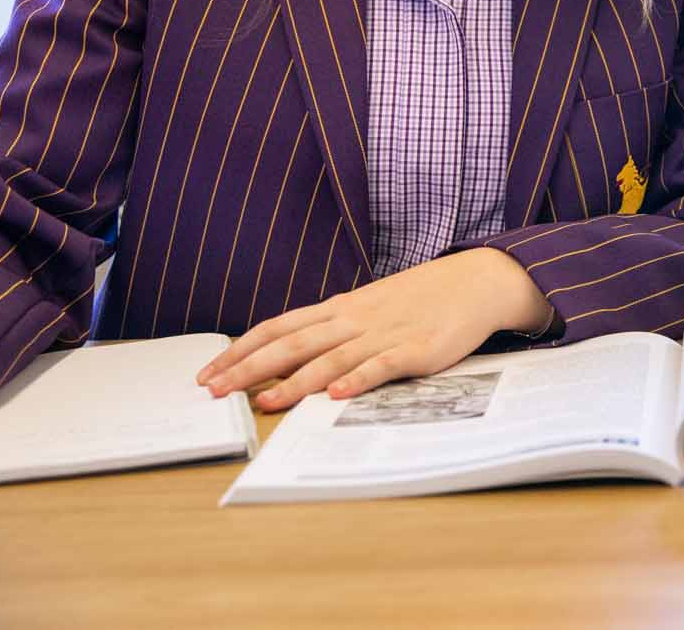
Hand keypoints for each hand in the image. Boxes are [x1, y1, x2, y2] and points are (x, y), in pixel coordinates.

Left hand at [197, 248, 553, 410]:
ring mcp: (384, 334)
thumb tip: (292, 355)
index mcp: (340, 309)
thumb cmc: (420, 299)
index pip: (278, 327)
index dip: (241, 349)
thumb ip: (335, 329)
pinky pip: (382, 366)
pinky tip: (336, 395)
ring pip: (330, 359)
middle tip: (215, 392)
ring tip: (265, 402)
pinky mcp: (417, 350)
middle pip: (293, 344)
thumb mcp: (370, 307)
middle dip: (250, 369)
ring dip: (295, 382)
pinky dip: (357, 380)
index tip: (207, 371)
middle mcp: (354, 320)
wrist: (475, 281)